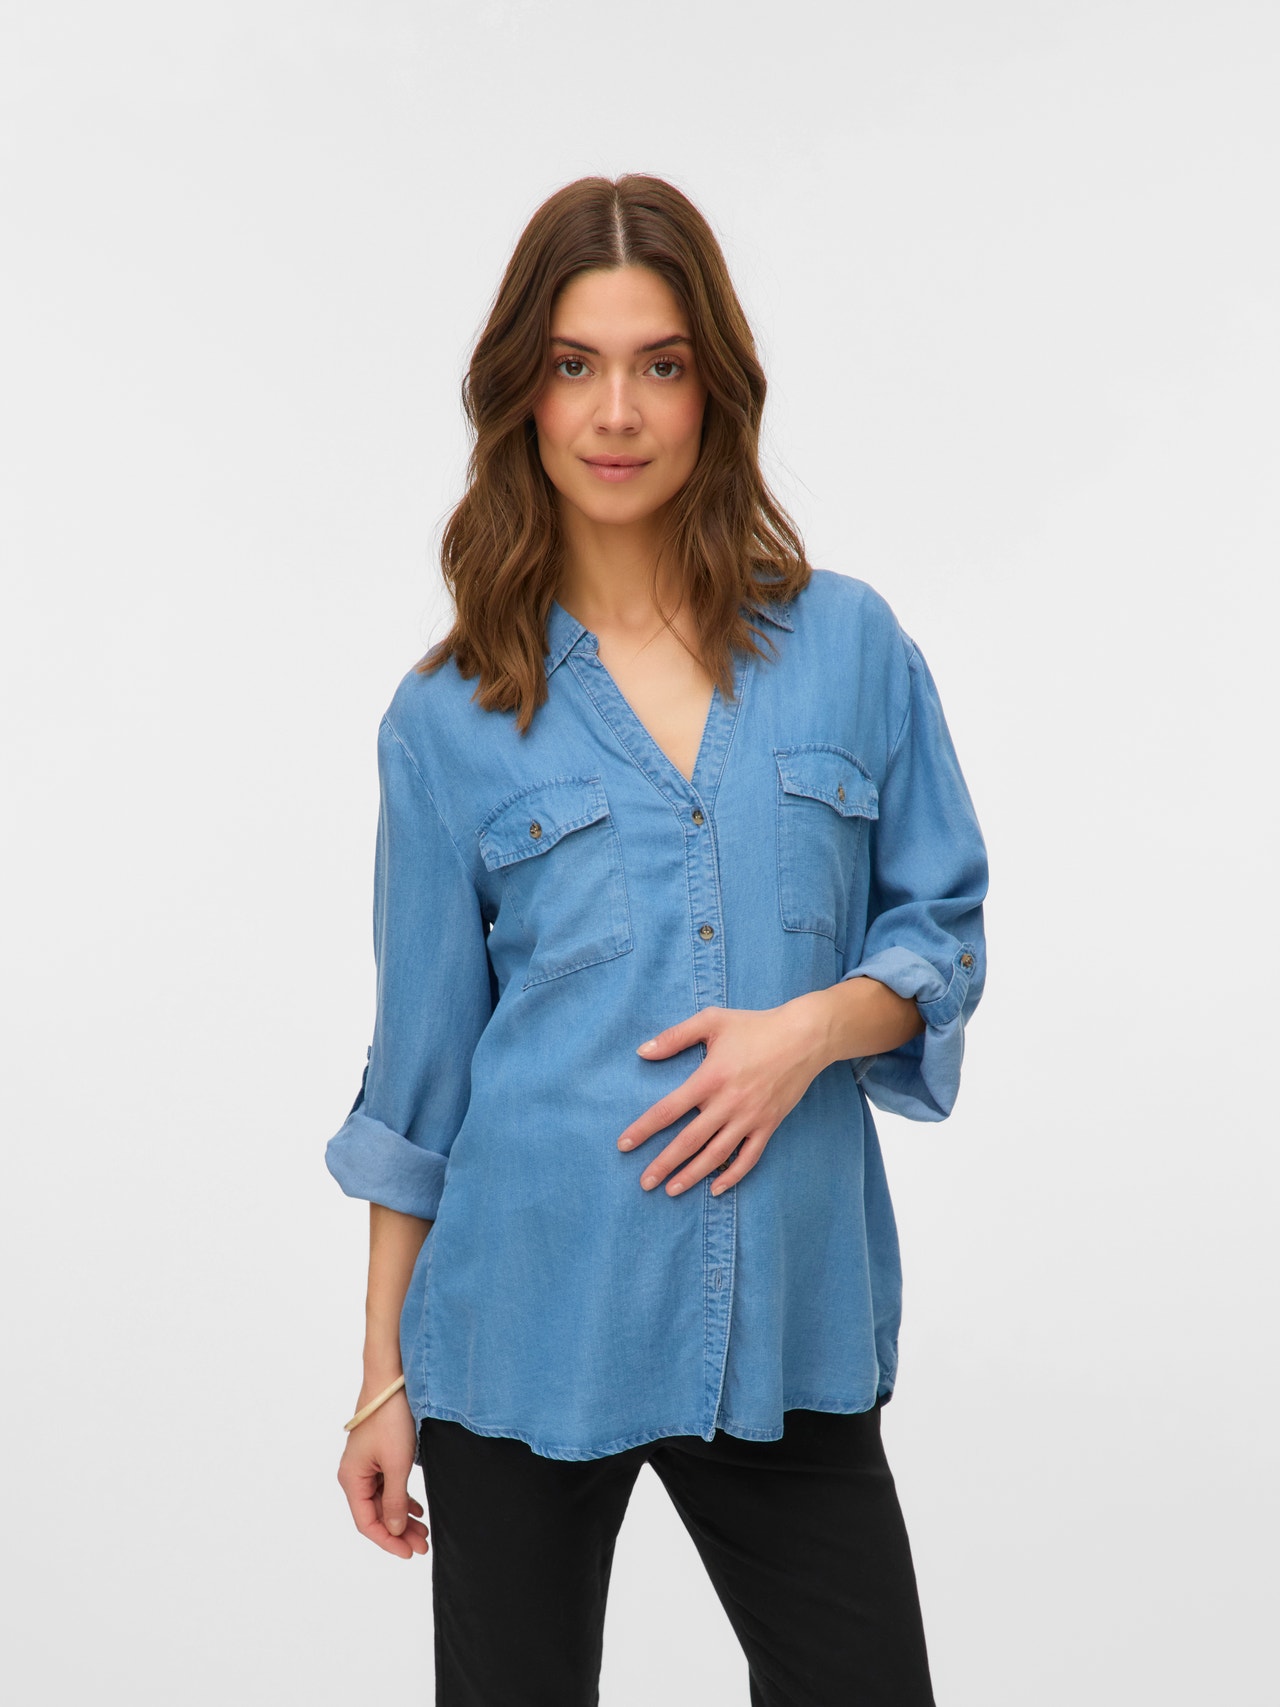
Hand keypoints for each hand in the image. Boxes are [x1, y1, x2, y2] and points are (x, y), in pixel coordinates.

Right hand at [336, 1384, 429, 1559]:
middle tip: (424, 1545)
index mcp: (351, 1479)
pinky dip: (402, 1499)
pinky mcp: (378, 1456)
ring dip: (403, 1517)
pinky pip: (388, 1486)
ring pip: (384, 1501)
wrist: (392, 1381)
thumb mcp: (396, 1464)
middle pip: (376, 1514)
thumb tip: (394, 1529)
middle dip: (399, 1531)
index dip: (388, 1541)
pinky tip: (417, 1509)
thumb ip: (395, 1500)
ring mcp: (366, 1465)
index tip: (409, 1553)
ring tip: (424, 1531)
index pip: (367, 1523)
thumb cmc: (390, 1419)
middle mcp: (355, 1475)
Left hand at [617, 1002, 828, 1197]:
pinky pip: (749, 1157)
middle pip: (689, 1141)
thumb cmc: (755, 1026)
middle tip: (644, 1183)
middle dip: (664, 1164)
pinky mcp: (769, 1125)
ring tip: (672, 1190)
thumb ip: (675, 1036)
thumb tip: (642, 1052)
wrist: (804, 1037)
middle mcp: (728, 1103)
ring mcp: (750, 1117)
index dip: (644, 1129)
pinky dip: (733, 1176)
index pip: (668, 1110)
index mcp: (709, 1078)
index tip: (624, 1145)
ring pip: (717, 1155)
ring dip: (692, 1175)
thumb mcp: (712, 1020)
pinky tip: (716, 1188)